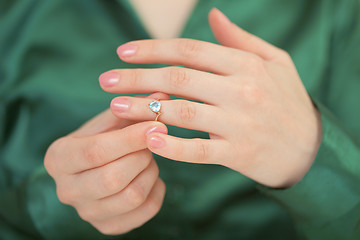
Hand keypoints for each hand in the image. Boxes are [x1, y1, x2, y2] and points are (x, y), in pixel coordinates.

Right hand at [44, 93, 169, 234]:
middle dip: (141, 156)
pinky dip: (157, 189)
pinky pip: (146, 210)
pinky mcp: (108, 226)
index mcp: (58, 159)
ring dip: (151, 171)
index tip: (157, 125)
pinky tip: (150, 176)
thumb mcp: (108, 122)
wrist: (90, 171)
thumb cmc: (99, 141)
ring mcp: (87, 213)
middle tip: (152, 142)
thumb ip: (132, 108)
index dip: (130, 138)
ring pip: (132, 195)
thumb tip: (162, 94)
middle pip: (113, 178)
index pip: (95, 151)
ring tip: (148, 157)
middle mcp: (67, 191)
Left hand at [99, 8, 321, 187]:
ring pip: (182, 112)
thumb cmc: (289, 101)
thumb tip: (214, 15)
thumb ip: (241, 39)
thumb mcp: (275, 62)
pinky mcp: (237, 154)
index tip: (123, 52)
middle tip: (106, 81)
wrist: (310, 148)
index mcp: (246, 65)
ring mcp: (239, 123)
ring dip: (144, 109)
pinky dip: (171, 146)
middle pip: (179, 79)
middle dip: (138, 78)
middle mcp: (241, 91)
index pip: (190, 50)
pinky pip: (197, 150)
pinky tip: (147, 140)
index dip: (154, 50)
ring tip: (115, 108)